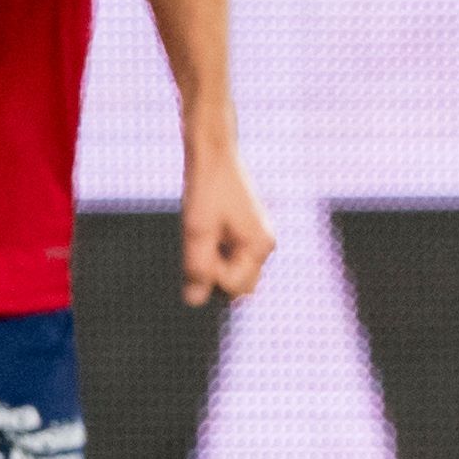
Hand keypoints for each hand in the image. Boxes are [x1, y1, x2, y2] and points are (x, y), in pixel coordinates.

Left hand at [178, 145, 276, 306]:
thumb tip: (193, 302)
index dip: (211, 276)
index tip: (199, 247)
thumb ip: (197, 268)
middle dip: (217, 276)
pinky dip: (218, 254)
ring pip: (236, 273)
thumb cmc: (207, 191)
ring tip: (202, 236)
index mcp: (260, 246)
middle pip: (241, 287)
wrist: (214, 156)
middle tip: (199, 246)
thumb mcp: (197, 231)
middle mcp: (265, 246)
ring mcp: (259, 239)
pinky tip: (207, 232)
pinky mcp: (249, 232)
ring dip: (216, 265)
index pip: (234, 286)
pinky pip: (234, 258)